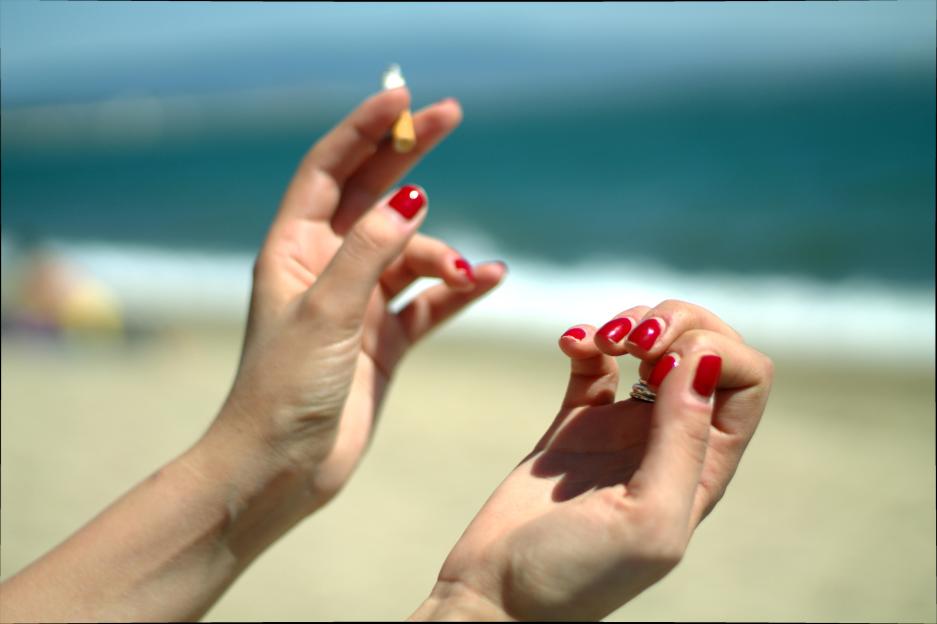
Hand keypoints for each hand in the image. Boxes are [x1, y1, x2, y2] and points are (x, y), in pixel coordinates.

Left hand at [204, 87, 505, 511]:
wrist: (283, 470)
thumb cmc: (283, 390)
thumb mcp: (326, 311)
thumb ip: (369, 251)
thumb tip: (413, 196)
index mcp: (294, 248)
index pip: (330, 169)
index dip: (364, 128)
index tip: (404, 97)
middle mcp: (326, 267)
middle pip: (374, 194)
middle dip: (412, 155)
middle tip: (453, 114)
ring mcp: (358, 303)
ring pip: (410, 252)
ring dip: (442, 253)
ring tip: (464, 272)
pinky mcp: (385, 340)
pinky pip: (429, 300)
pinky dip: (458, 288)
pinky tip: (488, 280)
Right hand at [412, 300, 771, 620]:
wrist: (499, 591)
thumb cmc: (577, 574)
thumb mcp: (649, 518)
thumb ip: (682, 438)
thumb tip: (702, 358)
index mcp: (704, 466)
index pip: (748, 379)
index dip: (717, 352)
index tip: (660, 368)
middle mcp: (672, 440)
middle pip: (705, 348)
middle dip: (675, 324)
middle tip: (632, 343)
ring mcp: (623, 427)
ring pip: (654, 344)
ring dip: (631, 324)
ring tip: (598, 341)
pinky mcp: (575, 419)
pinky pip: (594, 360)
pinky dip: (585, 338)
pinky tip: (569, 343)